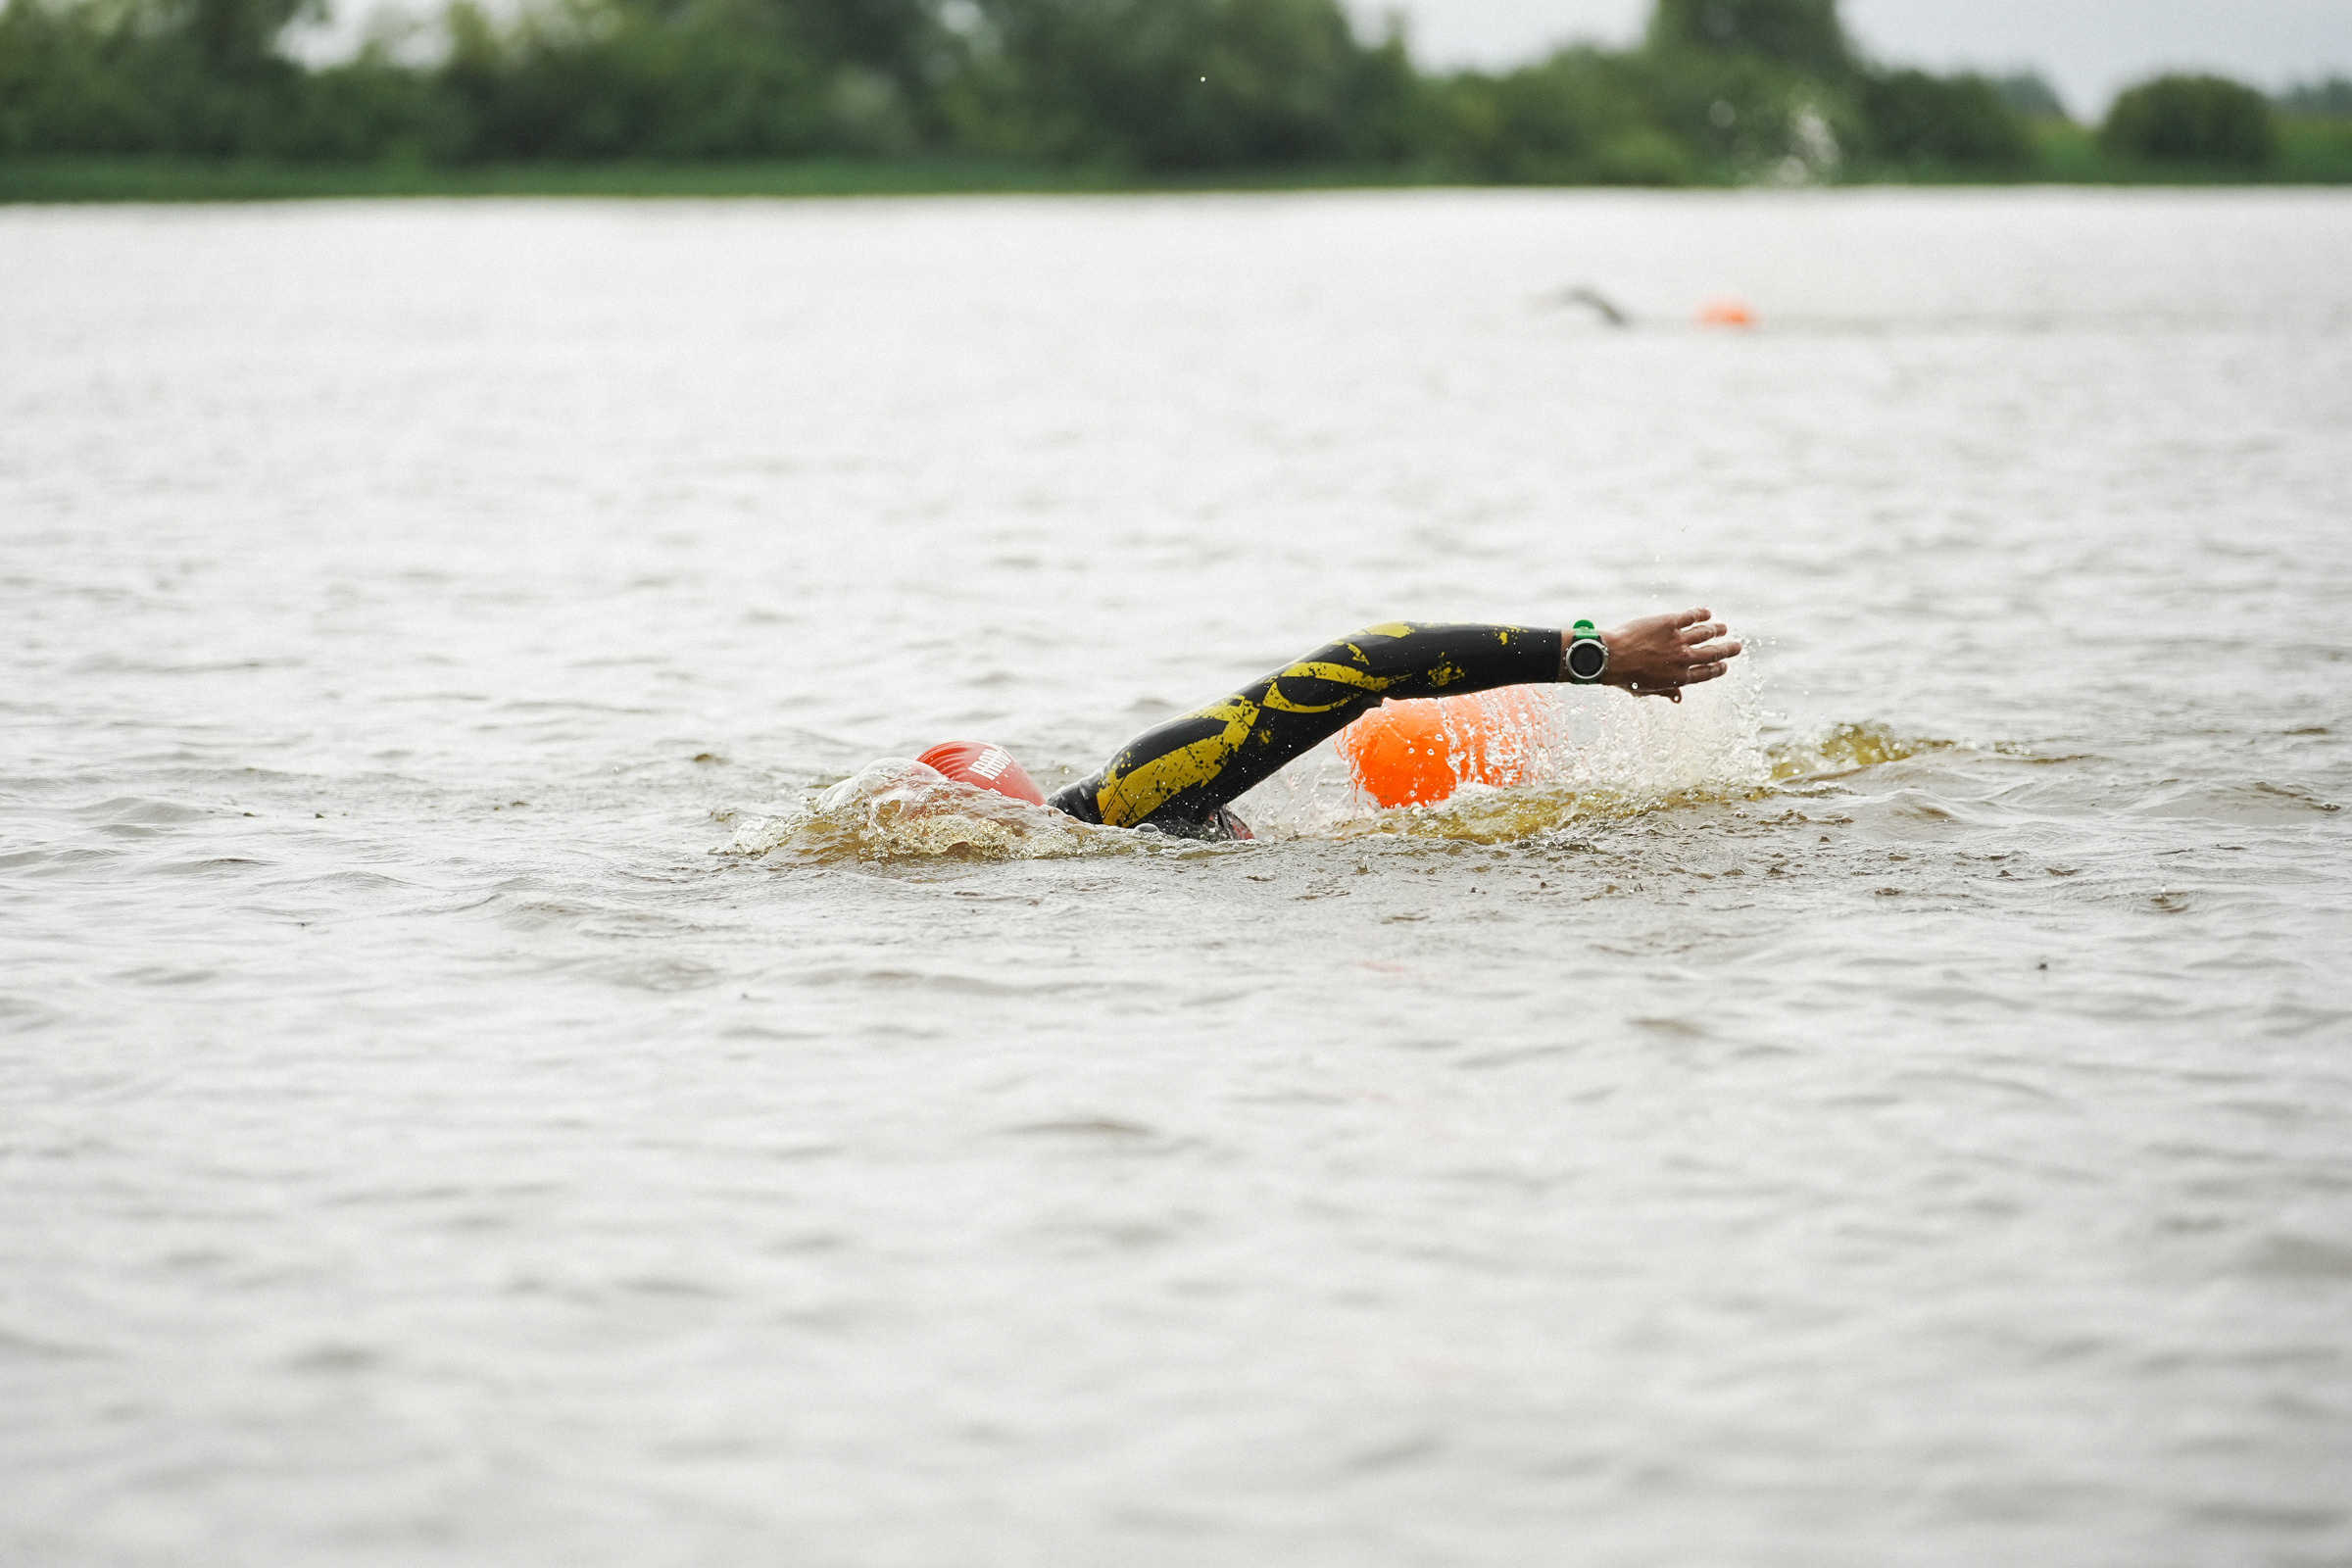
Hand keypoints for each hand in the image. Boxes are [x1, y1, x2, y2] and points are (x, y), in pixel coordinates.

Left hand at [1587, 607, 1741, 701]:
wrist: (1610, 657)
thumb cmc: (1624, 677)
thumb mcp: (1645, 690)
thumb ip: (1665, 692)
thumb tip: (1679, 698)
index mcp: (1679, 677)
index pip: (1706, 673)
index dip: (1718, 669)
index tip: (1725, 665)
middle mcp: (1683, 659)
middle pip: (1713, 654)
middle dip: (1728, 650)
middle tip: (1738, 647)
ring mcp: (1678, 640)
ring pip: (1706, 633)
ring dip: (1717, 630)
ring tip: (1723, 628)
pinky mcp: (1670, 623)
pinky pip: (1692, 617)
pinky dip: (1702, 614)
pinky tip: (1707, 612)